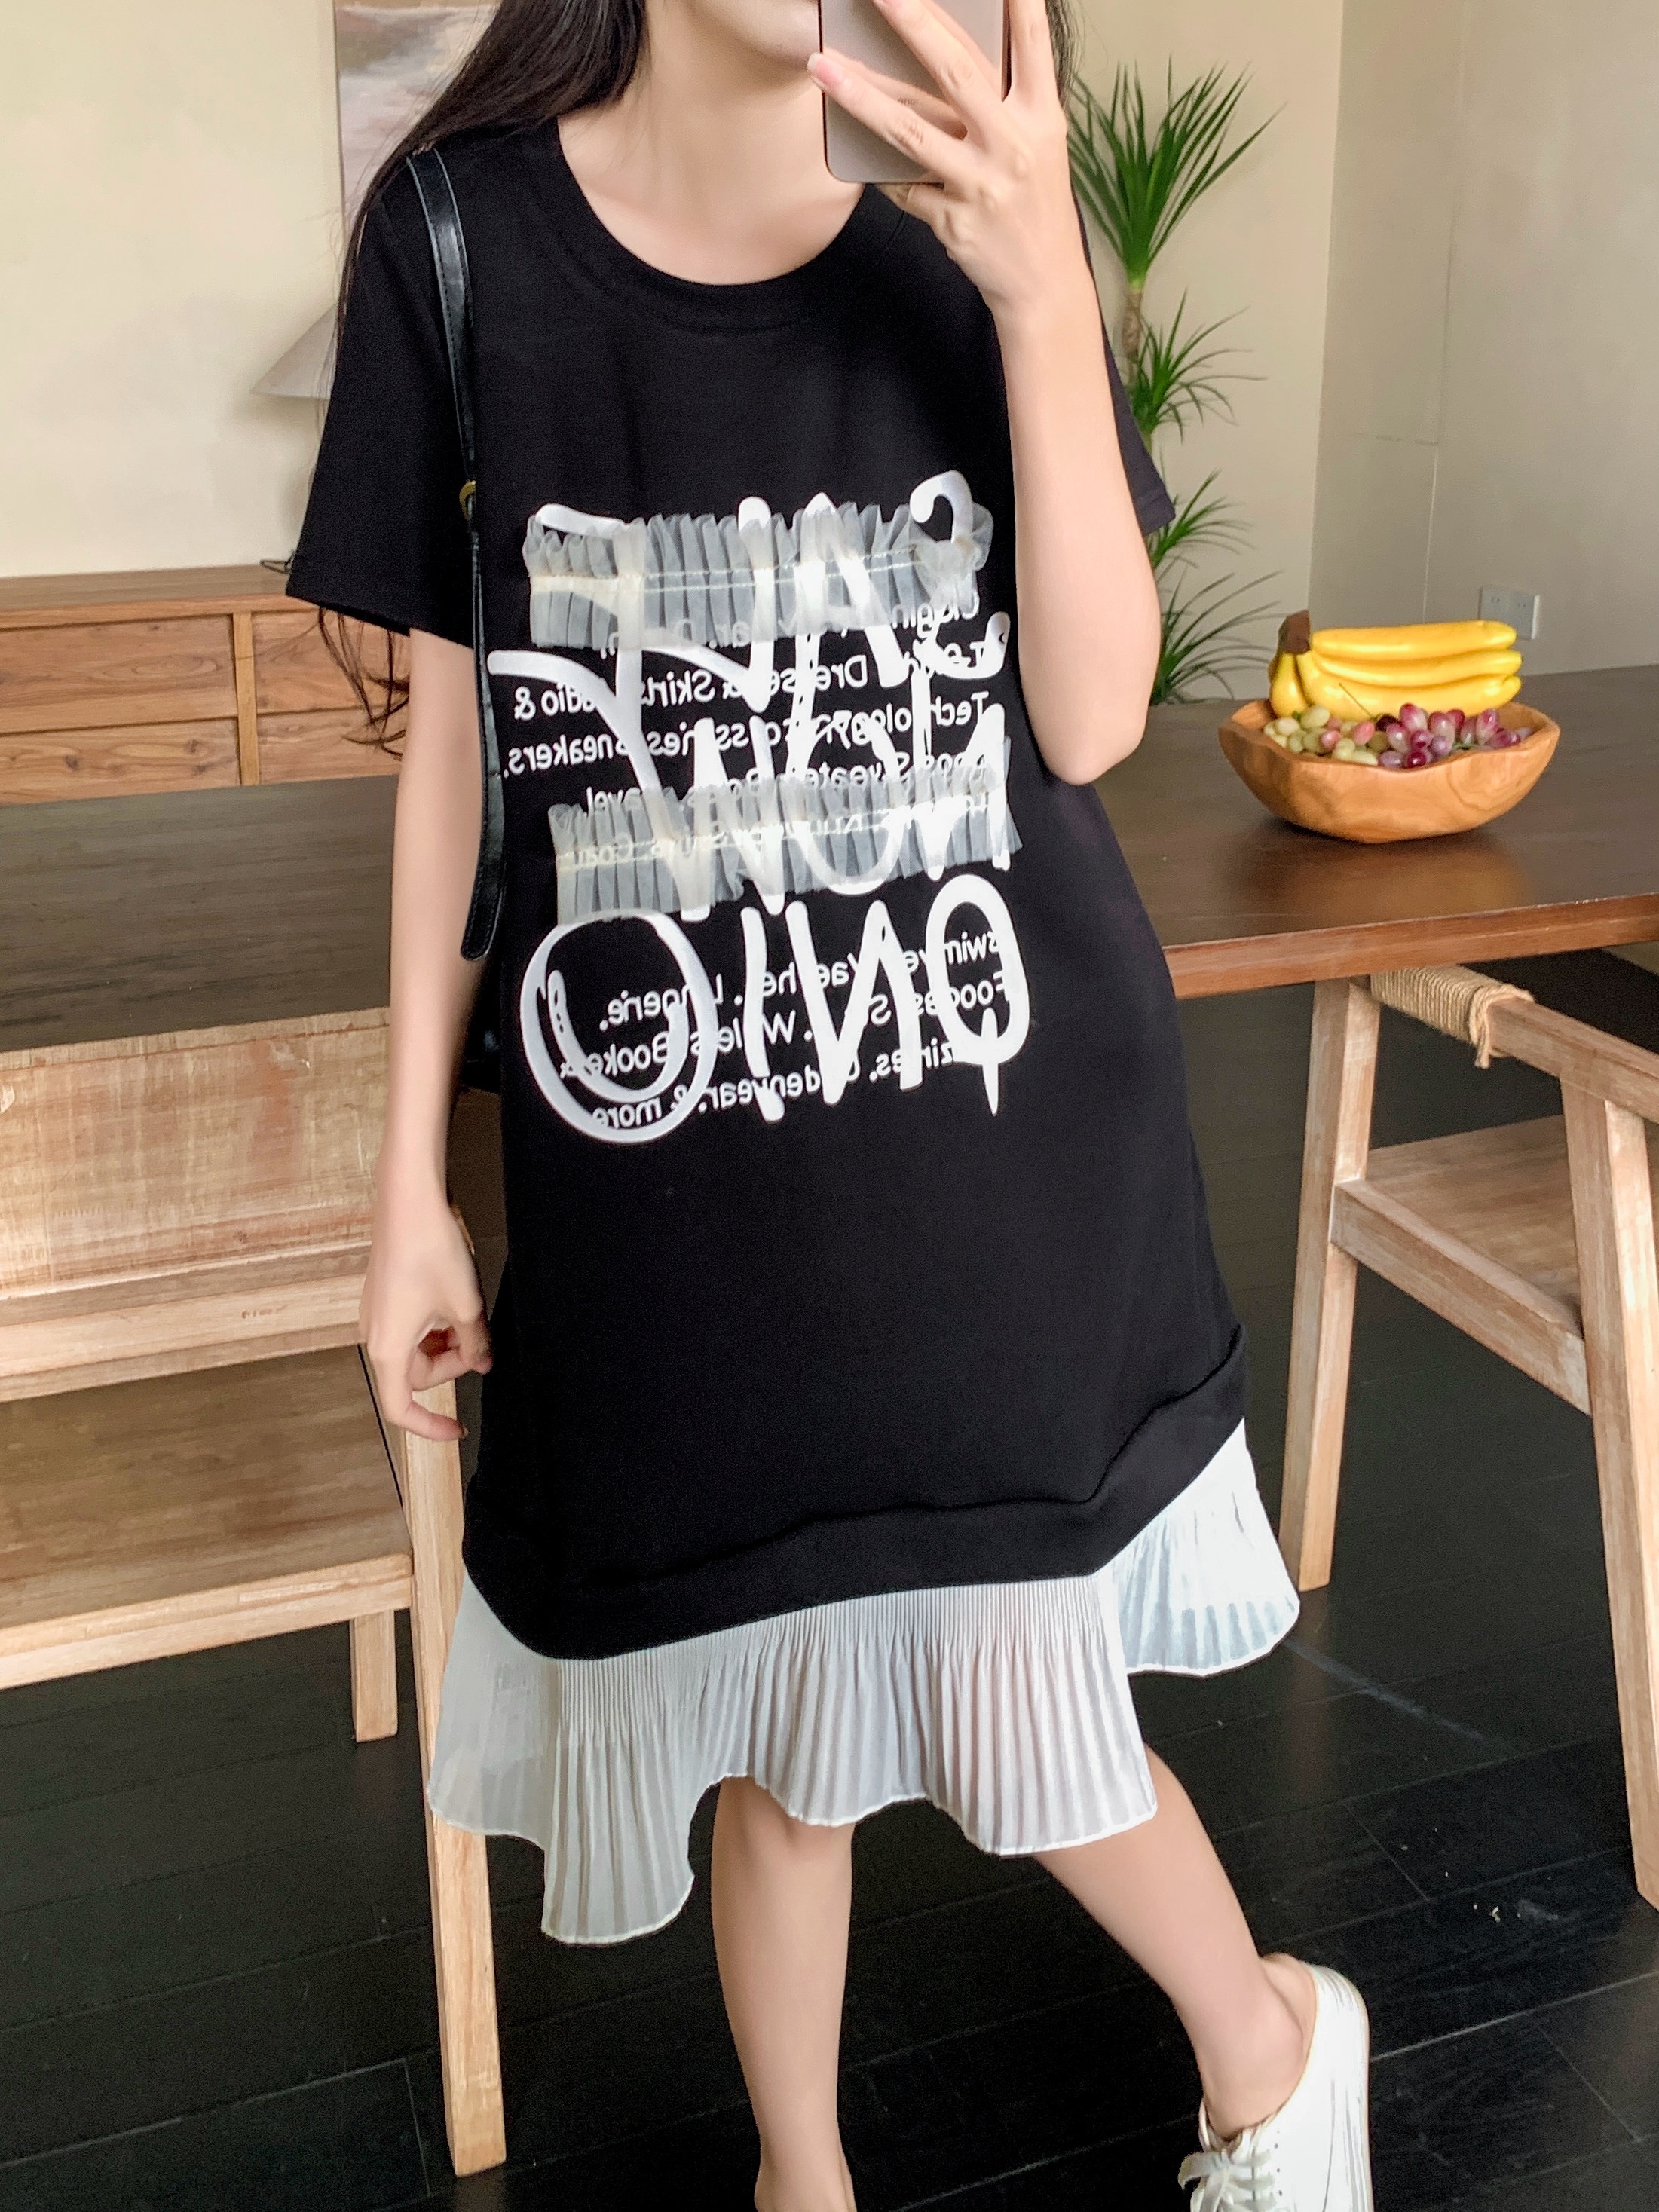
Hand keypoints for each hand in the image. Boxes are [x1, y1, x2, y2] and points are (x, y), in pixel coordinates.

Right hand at [359, 1164, 491, 1442]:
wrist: (408, 1200)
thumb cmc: (431, 1250)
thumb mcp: (465, 1304)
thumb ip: (475, 1343)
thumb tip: (483, 1364)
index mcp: (388, 1349)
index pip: (401, 1408)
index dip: (429, 1426)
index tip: (458, 1430)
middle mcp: (374, 1337)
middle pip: (418, 1376)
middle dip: (453, 1365)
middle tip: (480, 1340)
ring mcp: (376, 1316)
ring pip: (417, 1351)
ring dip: (446, 1343)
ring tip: (469, 1313)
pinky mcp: (384, 1298)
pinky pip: (411, 1329)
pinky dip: (435, 1326)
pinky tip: (456, 1302)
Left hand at [808, 0, 1091, 329]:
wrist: (1044, 283)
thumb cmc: (1035, 204)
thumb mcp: (1039, 143)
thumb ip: (1005, 99)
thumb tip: (949, 51)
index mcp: (1041, 116)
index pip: (1031, 43)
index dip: (1018, 2)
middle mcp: (1014, 144)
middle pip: (957, 73)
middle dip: (914, 25)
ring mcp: (982, 185)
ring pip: (911, 131)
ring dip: (861, 96)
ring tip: (821, 67)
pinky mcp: (954, 221)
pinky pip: (903, 187)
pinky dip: (880, 171)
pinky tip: (857, 154)